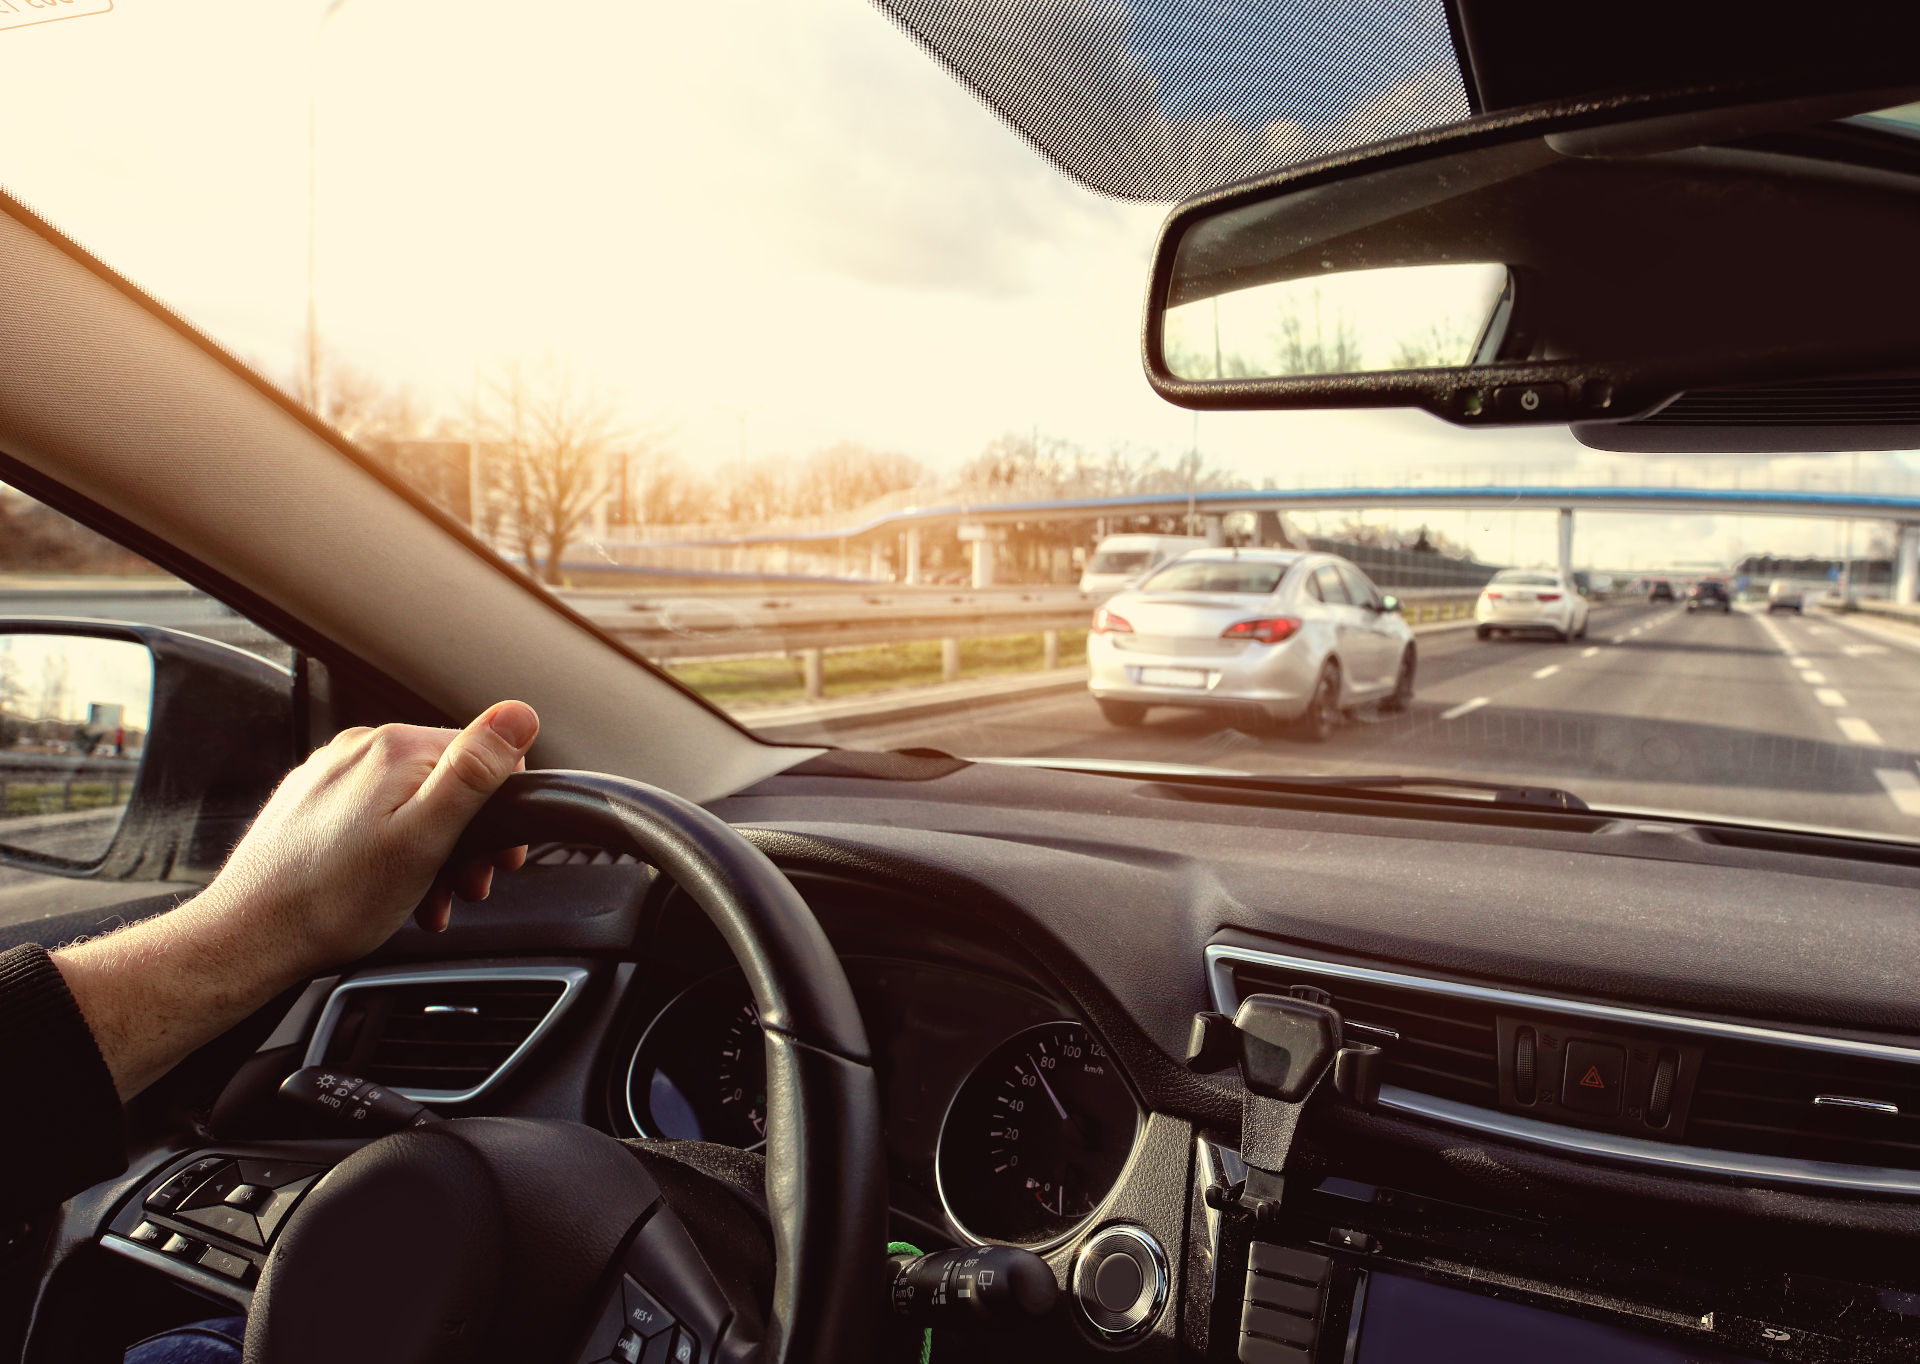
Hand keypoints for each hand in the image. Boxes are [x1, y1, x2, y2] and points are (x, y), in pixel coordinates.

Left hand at [203, 700, 540, 966]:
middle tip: (462, 887)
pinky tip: (388, 889)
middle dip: (465, 838)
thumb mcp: (425, 839)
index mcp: (395, 749)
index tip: (496, 860)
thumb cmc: (335, 900)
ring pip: (409, 802)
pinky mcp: (310, 802)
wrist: (249, 936)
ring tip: (424, 897)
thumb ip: (475, 773)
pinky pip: (371, 815)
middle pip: (446, 781)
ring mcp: (330, 774)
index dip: (501, 814)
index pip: (484, 758)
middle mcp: (359, 749)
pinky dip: (392, 850)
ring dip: (431, 851)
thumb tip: (519, 713)